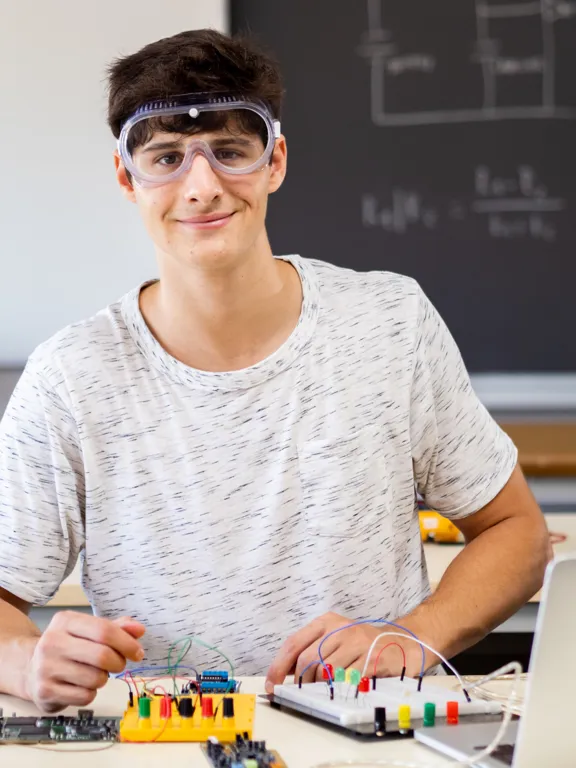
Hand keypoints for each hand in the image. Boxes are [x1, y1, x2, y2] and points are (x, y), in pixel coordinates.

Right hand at [24, 611, 145, 711]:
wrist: (31, 669)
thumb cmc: (68, 647)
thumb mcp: (89, 630)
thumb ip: (116, 628)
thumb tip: (139, 630)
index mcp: (65, 621)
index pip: (104, 630)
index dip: (127, 643)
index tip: (137, 652)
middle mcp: (52, 642)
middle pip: (102, 656)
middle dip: (118, 663)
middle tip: (118, 664)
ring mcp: (46, 668)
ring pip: (96, 679)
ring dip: (104, 678)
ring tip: (95, 673)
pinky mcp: (45, 691)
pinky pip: (85, 697)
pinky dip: (91, 693)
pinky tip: (82, 685)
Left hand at [265, 612, 438, 692]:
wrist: (405, 642)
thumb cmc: (365, 643)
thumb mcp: (337, 638)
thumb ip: (313, 650)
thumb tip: (285, 674)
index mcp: (327, 621)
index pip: (294, 643)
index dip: (278, 666)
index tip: (271, 685)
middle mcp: (340, 628)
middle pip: (307, 660)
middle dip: (299, 682)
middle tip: (299, 693)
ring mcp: (357, 642)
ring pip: (325, 671)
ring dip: (320, 688)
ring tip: (325, 690)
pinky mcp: (372, 658)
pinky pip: (347, 679)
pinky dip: (340, 689)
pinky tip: (343, 688)